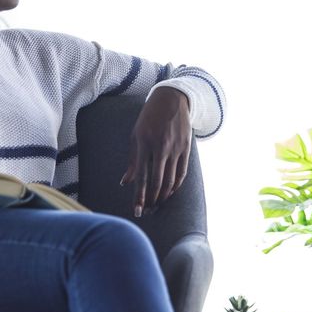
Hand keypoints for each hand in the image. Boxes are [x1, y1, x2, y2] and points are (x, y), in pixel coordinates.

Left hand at [121, 88, 191, 217]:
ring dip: (164, 196)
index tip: (137, 211)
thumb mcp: (135, 136)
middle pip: (157, 182)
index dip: (139, 196)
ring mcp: (175, 148)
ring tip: (157, 204)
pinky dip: (176, 186)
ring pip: (171, 180)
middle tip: (148, 211)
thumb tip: (125, 183)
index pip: (141, 176)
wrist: (171, 100)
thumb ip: (132, 161)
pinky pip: (182, 173)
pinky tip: (170, 193)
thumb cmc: (148, 119)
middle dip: (152, 200)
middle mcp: (161, 147)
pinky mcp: (186, 148)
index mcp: (144, 143)